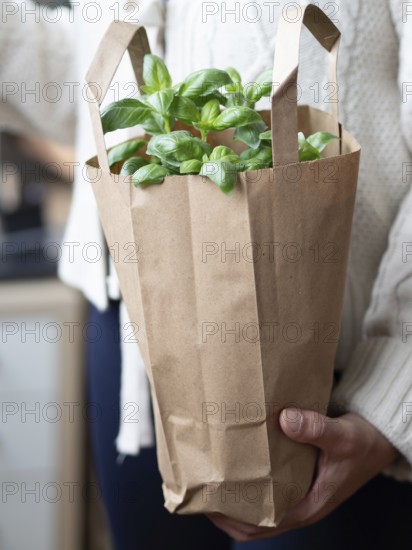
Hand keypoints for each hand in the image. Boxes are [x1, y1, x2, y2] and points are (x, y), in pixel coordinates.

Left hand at [208, 409, 398, 541]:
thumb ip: (316, 429)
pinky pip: (268, 485)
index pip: (261, 525)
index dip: (232, 519)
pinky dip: (251, 480)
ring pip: (259, 503)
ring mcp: (298, 492)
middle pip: (254, 519)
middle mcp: (299, 503)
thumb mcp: (342, 436)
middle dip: (227, 510)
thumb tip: (285, 420)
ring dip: (237, 495)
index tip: (209, 502)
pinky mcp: (298, 477)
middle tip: (203, 486)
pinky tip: (238, 461)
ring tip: (213, 475)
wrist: (378, 440)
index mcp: (308, 506)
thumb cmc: (363, 444)